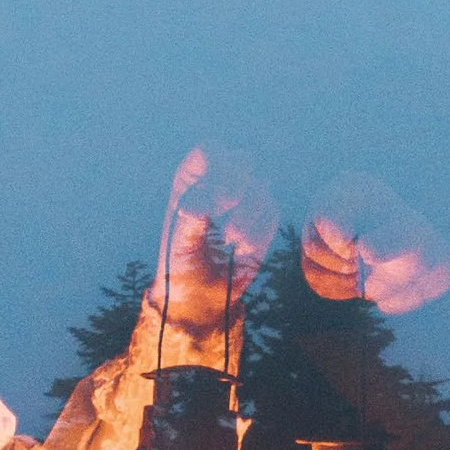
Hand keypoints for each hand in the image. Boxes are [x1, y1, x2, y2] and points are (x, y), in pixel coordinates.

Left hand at [132, 150, 277, 373]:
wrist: (200, 296)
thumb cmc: (181, 266)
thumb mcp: (177, 245)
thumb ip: (188, 222)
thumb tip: (201, 207)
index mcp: (192, 181)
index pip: (210, 152)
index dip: (218, 171)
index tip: (217, 203)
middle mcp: (220, 184)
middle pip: (240, 160)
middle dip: (237, 189)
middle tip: (226, 221)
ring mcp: (244, 200)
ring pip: (260, 189)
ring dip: (247, 217)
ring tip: (231, 241)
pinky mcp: (263, 220)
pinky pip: (272, 213)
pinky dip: (258, 233)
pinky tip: (243, 250)